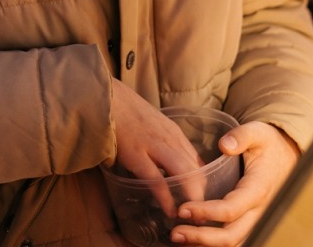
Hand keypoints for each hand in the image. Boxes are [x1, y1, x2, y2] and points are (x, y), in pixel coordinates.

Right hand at [104, 79, 202, 216]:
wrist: (109, 99)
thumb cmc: (128, 114)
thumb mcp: (154, 127)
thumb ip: (163, 144)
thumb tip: (169, 164)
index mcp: (175, 135)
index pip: (198, 162)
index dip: (203, 183)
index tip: (203, 199)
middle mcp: (171, 140)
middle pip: (196, 169)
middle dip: (201, 192)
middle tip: (200, 212)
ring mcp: (155, 146)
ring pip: (183, 173)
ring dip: (189, 196)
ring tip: (190, 214)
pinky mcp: (137, 154)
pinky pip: (156, 179)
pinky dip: (165, 197)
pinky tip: (170, 209)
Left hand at [168, 121, 298, 245]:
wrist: (287, 155)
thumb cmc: (269, 144)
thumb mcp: (259, 132)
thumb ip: (242, 136)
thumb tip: (224, 146)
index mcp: (258, 189)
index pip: (231, 209)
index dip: (206, 212)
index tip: (183, 208)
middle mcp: (258, 210)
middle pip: (231, 236)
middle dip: (201, 238)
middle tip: (175, 232)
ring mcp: (255, 219)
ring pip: (232, 243)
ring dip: (205, 245)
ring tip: (179, 238)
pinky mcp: (250, 222)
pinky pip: (233, 241)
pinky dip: (212, 244)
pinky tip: (192, 240)